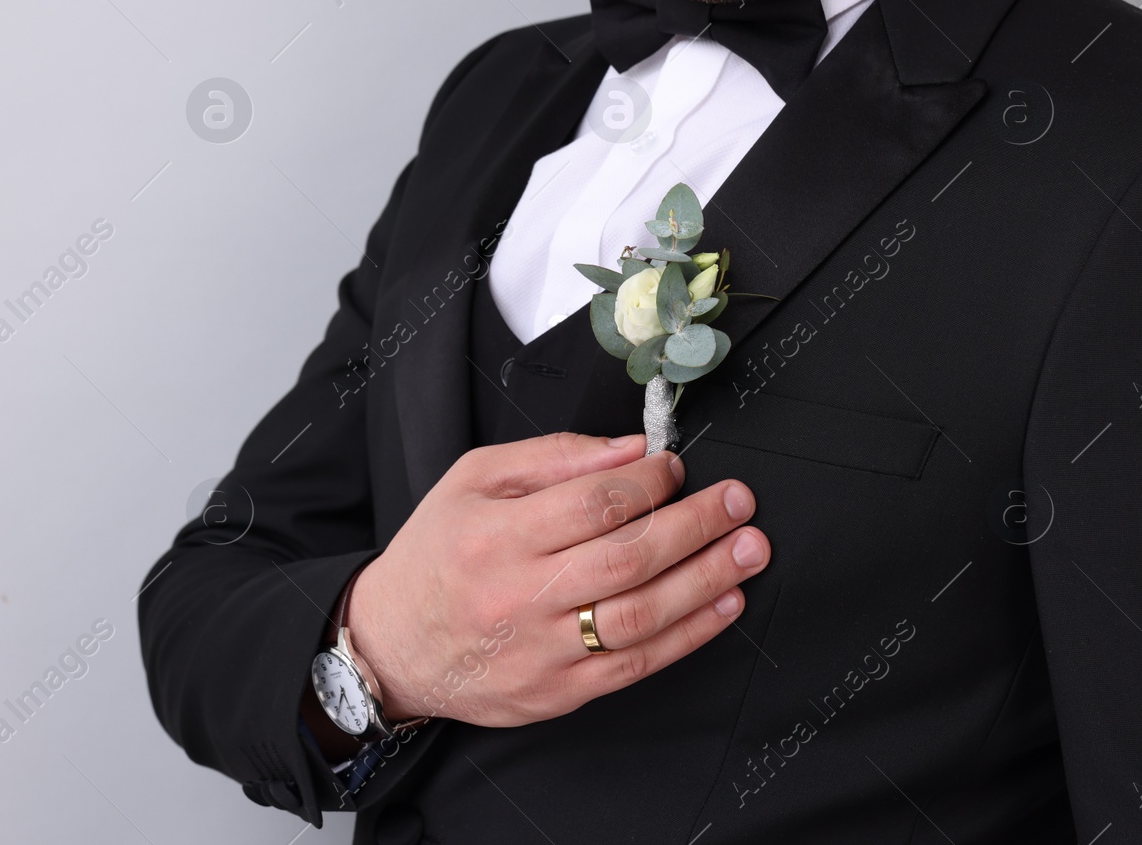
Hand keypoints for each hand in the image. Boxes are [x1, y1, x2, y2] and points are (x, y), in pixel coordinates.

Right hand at [345, 432, 768, 726]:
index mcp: (495, 534)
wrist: (392, 644)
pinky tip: (723, 604)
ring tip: (749, 550)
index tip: (675, 467)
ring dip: (706, 580)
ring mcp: (541, 651)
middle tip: (739, 502)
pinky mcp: (558, 692)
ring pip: (640, 616)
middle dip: (695, 526)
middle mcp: (518, 595)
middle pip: (627, 559)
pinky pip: (636, 664)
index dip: (647, 483)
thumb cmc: (438, 552)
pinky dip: (689, 634)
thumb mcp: (473, 480)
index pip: (591, 504)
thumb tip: (630, 448)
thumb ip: (552, 457)